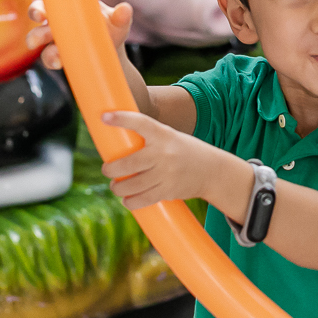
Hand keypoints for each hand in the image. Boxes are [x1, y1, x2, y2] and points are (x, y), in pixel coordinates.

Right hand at [27, 0, 133, 69]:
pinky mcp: (64, 61)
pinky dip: (57, 63)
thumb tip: (125, 9)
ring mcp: (58, 46)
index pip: (44, 7)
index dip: (36, 11)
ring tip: (58, 60)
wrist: (113, 50)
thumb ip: (121, 16)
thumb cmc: (111, 27)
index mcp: (64, 11)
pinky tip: (62, 64)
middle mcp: (56, 28)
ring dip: (48, 55)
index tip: (39, 16)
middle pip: (37, 31)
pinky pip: (54, 63)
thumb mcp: (117, 21)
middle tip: (36, 42)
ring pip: (45, 51)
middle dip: (35, 37)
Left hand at [99, 110, 249, 210]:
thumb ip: (148, 138)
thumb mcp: (170, 137)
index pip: (140, 122)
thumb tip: (116, 143)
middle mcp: (164, 154)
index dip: (121, 119)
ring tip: (116, 186)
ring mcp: (166, 174)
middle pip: (127, 164)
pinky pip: (141, 199)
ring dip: (117, 187)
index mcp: (163, 134)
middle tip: (107, 170)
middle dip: (110, 170)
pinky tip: (127, 199)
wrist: (213, 171)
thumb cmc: (183, 151)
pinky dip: (130, 201)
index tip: (104, 116)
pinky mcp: (168, 191)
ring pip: (130, 185)